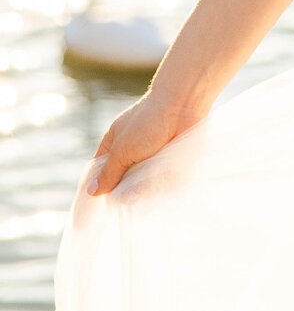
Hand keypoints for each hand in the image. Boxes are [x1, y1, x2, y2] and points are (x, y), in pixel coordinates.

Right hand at [87, 84, 201, 196]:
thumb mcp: (123, 149)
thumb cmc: (149, 122)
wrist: (184, 106)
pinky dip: (158, 188)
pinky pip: (160, 183)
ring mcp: (151, 157)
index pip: (100, 169)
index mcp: (115, 143)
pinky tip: (158, 193)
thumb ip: (109, 172)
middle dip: (123, 192)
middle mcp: (132, 151)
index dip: (98, 186)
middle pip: (121, 181)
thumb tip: (92, 192)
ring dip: (142, 192)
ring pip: (141, 185)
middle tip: (127, 201)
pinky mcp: (168, 162)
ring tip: (144, 196)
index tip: (98, 204)